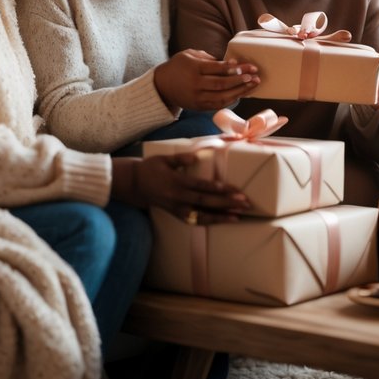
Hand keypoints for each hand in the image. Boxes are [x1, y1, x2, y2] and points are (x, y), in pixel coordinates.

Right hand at [119, 154, 251, 223]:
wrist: (134, 185)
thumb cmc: (151, 168)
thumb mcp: (164, 159)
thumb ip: (181, 158)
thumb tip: (197, 156)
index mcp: (176, 182)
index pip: (201, 186)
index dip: (218, 189)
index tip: (234, 190)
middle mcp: (178, 197)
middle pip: (206, 202)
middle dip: (226, 203)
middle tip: (245, 204)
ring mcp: (177, 208)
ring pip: (201, 216)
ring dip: (221, 217)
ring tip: (238, 217)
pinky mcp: (176, 214)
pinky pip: (194, 221)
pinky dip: (209, 222)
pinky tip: (222, 221)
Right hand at [153, 49, 259, 110]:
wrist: (161, 86)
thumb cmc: (179, 66)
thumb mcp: (189, 55)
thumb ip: (208, 58)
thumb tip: (230, 63)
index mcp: (193, 69)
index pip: (217, 69)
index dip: (233, 68)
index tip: (247, 66)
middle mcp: (195, 85)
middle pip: (222, 84)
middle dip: (241, 80)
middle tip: (255, 76)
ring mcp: (197, 98)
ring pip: (222, 97)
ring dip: (240, 91)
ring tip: (254, 85)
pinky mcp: (199, 107)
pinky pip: (218, 104)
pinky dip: (232, 99)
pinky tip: (242, 93)